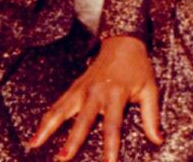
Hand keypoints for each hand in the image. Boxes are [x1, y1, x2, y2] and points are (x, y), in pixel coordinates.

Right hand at [28, 35, 161, 160]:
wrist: (122, 41)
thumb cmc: (138, 67)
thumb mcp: (150, 88)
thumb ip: (152, 116)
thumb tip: (158, 140)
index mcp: (116, 93)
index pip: (113, 123)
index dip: (111, 144)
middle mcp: (95, 91)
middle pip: (82, 119)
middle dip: (72, 139)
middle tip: (63, 158)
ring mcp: (82, 88)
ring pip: (62, 109)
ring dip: (48, 127)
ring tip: (34, 143)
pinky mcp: (75, 86)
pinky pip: (58, 104)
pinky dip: (47, 118)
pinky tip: (37, 133)